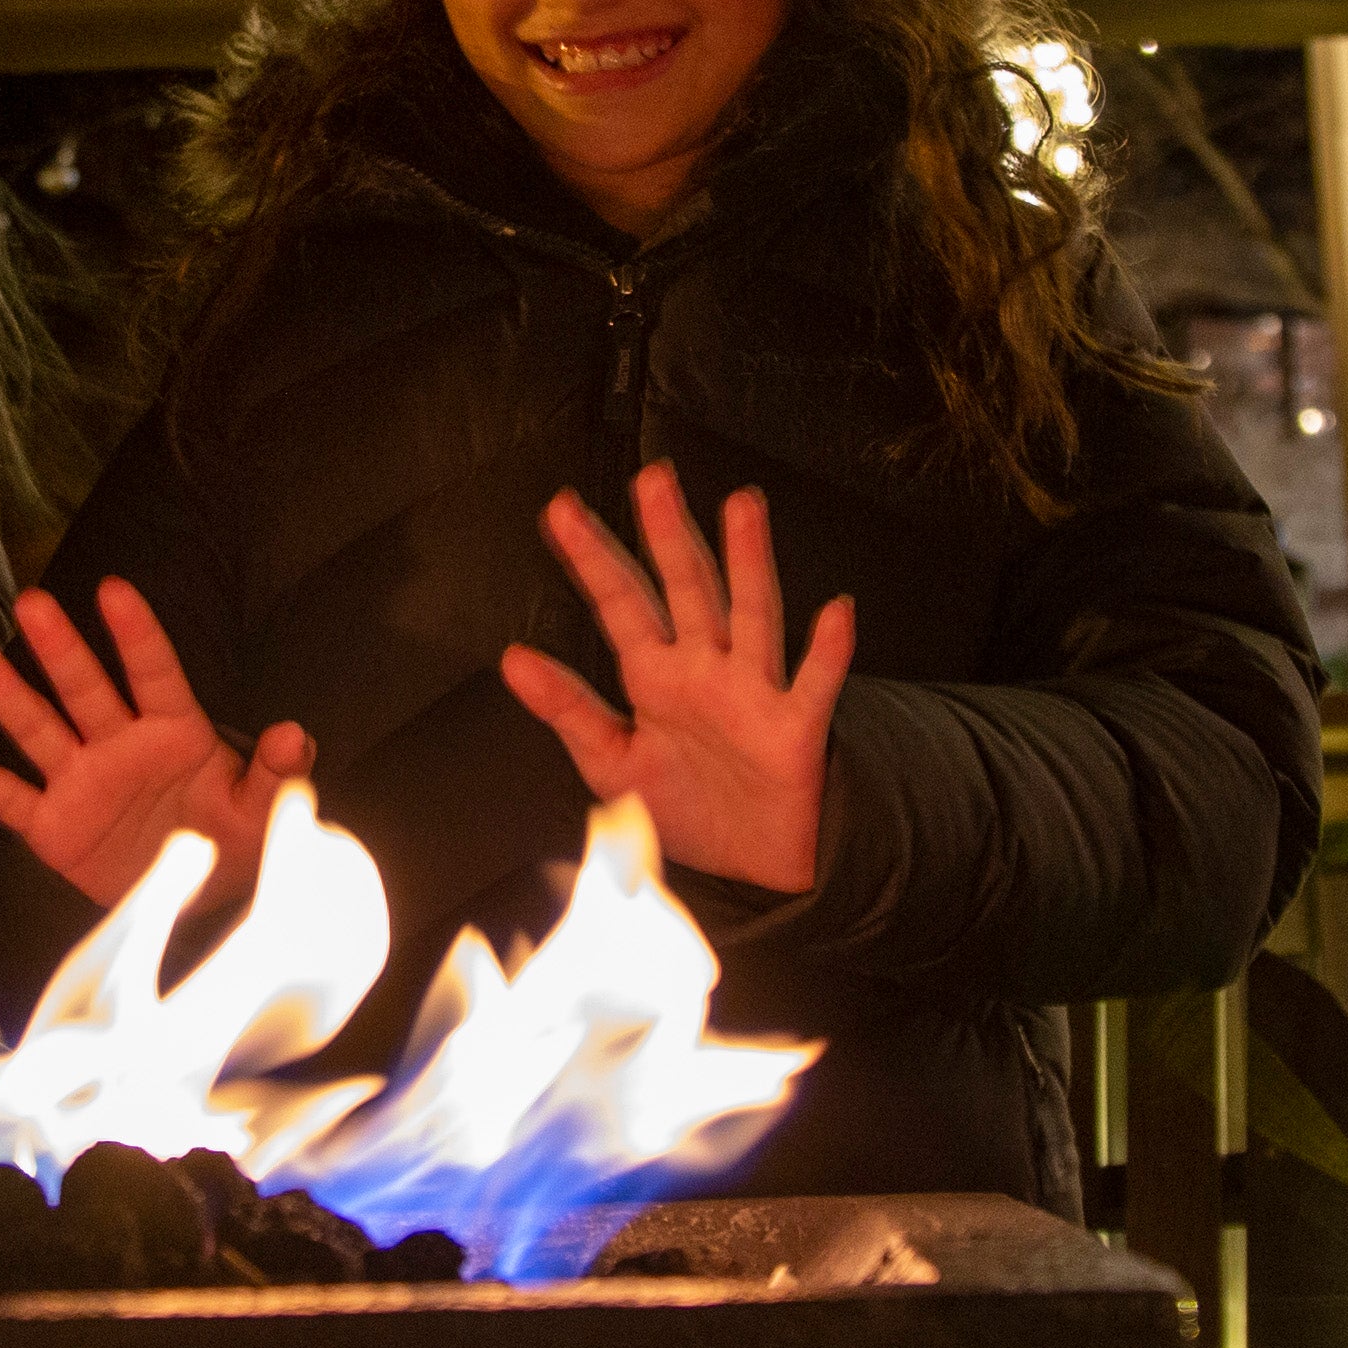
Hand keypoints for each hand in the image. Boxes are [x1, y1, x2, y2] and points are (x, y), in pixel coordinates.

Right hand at [0, 576, 313, 910]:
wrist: (196, 901)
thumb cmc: (233, 840)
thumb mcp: (263, 812)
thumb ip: (275, 774)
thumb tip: (294, 733)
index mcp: (176, 733)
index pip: (155, 675)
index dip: (137, 636)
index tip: (113, 590)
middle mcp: (120, 745)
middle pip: (85, 689)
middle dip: (60, 649)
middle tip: (31, 602)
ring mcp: (81, 782)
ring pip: (37, 729)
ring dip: (5, 693)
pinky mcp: (53, 827)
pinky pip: (9, 799)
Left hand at [502, 464, 852, 892]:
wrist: (748, 867)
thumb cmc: (685, 807)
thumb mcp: (611, 761)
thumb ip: (567, 708)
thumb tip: (511, 657)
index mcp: (655, 675)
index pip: (619, 603)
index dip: (590, 558)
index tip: (558, 510)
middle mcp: (705, 668)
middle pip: (687, 588)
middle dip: (667, 535)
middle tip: (653, 480)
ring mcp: (753, 692)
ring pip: (752, 613)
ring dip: (749, 562)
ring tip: (742, 509)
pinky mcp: (795, 729)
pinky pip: (813, 684)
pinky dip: (828, 651)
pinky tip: (836, 613)